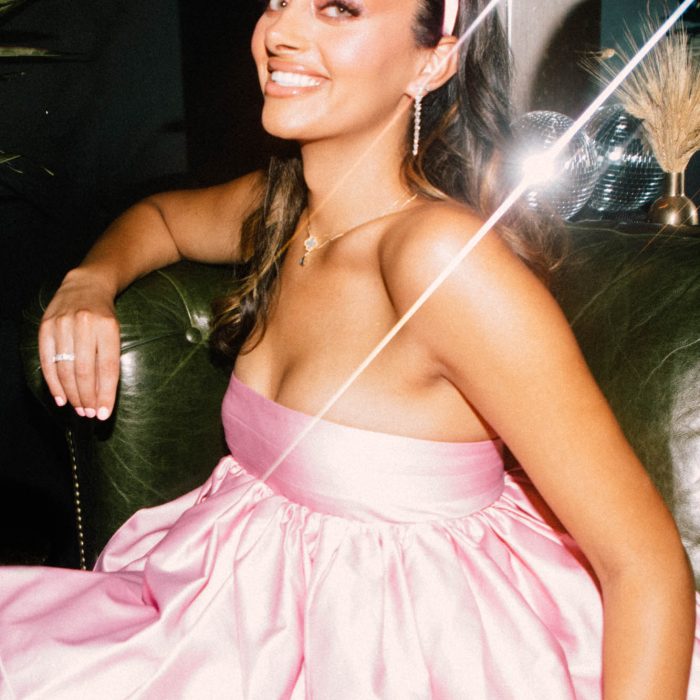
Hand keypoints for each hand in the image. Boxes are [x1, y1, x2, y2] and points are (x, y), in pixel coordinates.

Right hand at [38, 268, 120, 419]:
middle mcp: (85, 324)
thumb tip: (105, 397)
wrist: (86, 285)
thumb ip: (110, 360)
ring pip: (65, 368)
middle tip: (90, 414)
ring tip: (79, 409)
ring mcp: (62, 324)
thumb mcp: (116, 333)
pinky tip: (61, 399)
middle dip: (87, 397)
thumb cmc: (105, 316)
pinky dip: (54, 383)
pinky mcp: (46, 326)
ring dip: (72, 394)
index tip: (104, 414)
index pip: (108, 367)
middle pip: (85, 371)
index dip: (105, 393)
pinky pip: (47, 361)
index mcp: (108, 327)